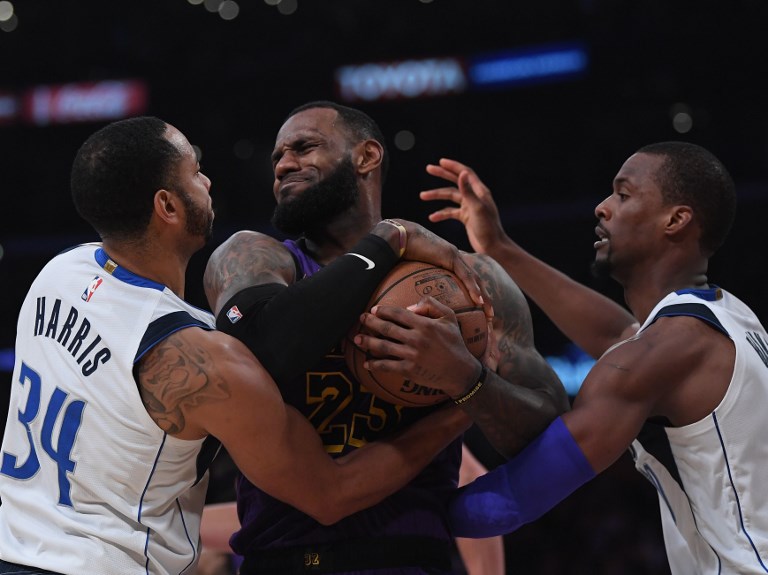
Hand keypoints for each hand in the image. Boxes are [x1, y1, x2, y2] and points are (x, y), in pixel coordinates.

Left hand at [353, 296, 482, 398]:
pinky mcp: (409, 370)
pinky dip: (375, 364)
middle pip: (386, 328)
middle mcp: (416, 339)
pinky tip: (367, 363)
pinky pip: (388, 366)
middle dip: (370, 322)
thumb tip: (410, 306)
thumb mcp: (449, 317)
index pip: (398, 314)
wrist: (460, 371)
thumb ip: (431, 305)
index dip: (383, 310)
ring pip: (383, 346)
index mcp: (424, 324)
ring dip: (368, 342)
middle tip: (361, 319)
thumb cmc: (455, 342)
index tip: (374, 310)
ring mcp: (412, 355)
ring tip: (357, 339)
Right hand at [382, 219, 491, 319]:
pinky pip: (465, 275)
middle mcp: (455, 259)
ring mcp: (455, 256)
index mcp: (449, 263)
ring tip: (489, 313)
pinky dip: (474, 288)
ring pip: (475, 280)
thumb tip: (410, 302)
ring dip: (484, 297)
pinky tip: (480, 301)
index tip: (478, 312)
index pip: (466, 281)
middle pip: (475, 282)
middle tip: (490, 317)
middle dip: (485, 300)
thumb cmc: (401, 253)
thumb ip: (417, 282)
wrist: (400, 236)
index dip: (474, 295)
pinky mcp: (451, 256)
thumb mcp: (413, 271)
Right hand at [420, 159, 506, 254]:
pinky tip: (432, 217)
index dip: (453, 166)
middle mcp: (474, 197)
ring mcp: (469, 207)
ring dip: (437, 195)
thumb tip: (462, 173)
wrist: (492, 248)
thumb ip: (468, 191)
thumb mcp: (476, 208)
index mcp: (480, 191)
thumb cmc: (487, 228)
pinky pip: (450, 212)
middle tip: (428, 168)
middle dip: (442, 174)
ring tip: (422, 196)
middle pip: (456, 181)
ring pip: (450, 197)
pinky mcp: (466, 218)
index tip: (440, 162)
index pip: (465, 173)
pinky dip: (441, 213)